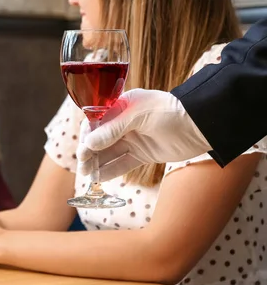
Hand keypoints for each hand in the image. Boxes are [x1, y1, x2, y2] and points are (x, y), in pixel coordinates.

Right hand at [77, 89, 210, 180]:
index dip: (87, 135)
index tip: (82, 150)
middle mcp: (124, 122)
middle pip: (99, 139)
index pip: (96, 121)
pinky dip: (111, 170)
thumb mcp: (139, 115)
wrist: (201, 124)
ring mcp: (133, 139)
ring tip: (88, 175)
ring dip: (97, 163)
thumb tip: (89, 144)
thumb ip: (113, 129)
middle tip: (83, 166)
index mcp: (121, 106)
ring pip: (109, 153)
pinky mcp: (143, 154)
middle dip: (89, 152)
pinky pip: (122, 163)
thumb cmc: (170, 111)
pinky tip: (99, 178)